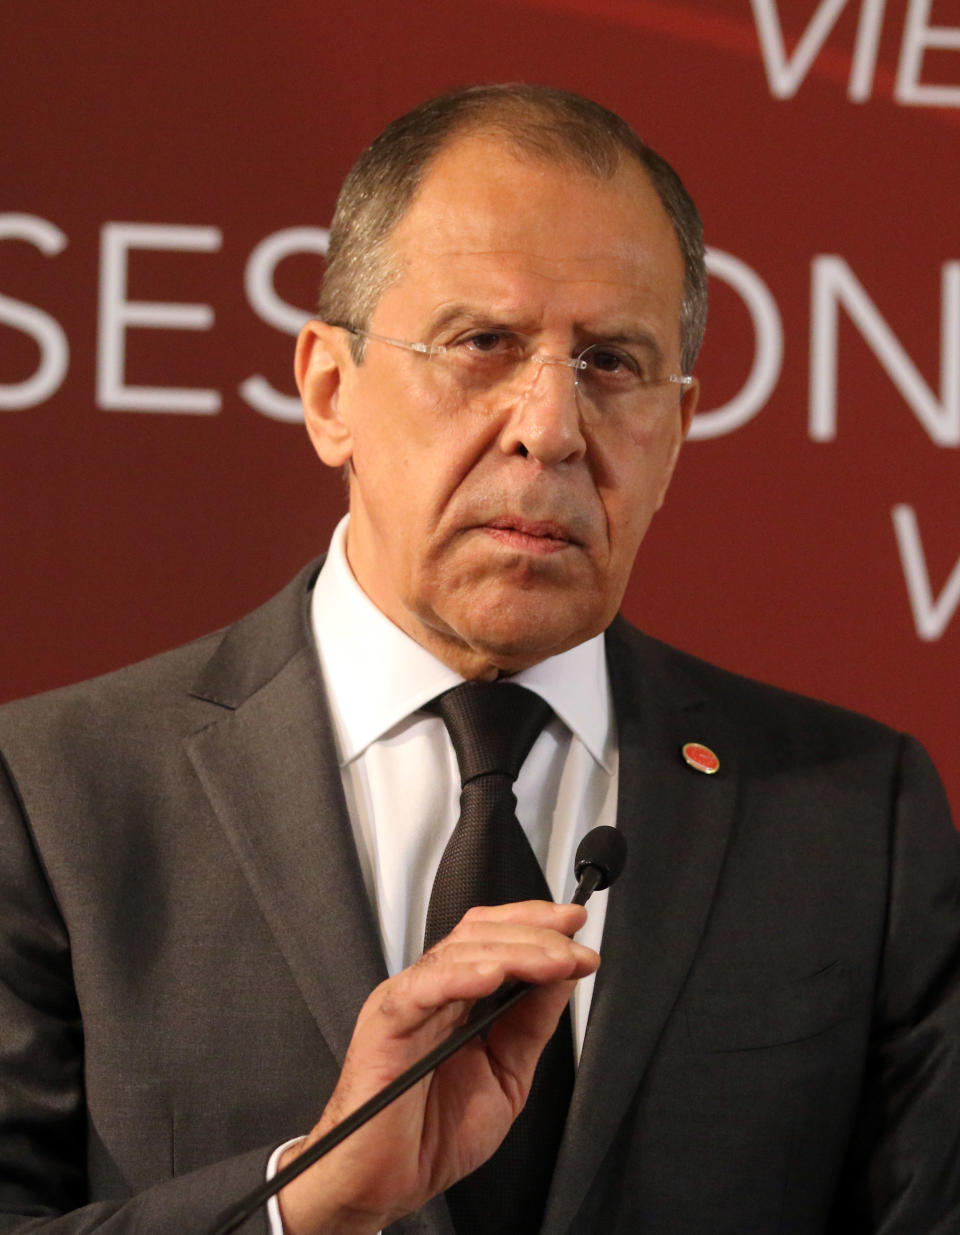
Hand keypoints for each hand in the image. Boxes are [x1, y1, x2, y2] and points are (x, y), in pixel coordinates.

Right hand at [276, 900, 597, 1234]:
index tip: (577, 925)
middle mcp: (431, 990)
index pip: (494, 939)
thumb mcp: (506, 1076)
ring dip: (515, 951)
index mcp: (457, 997)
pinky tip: (493, 975)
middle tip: (576, 946)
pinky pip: (422, 991)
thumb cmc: (432, 1136)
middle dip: (535, 931)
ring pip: (458, 953)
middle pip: (480, 934)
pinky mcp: (385, 1025)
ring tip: (556, 960)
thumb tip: (563, 976)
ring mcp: (407, 1002)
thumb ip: (531, 1025)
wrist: (381, 1187)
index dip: (535, 925)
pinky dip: (459, 977)